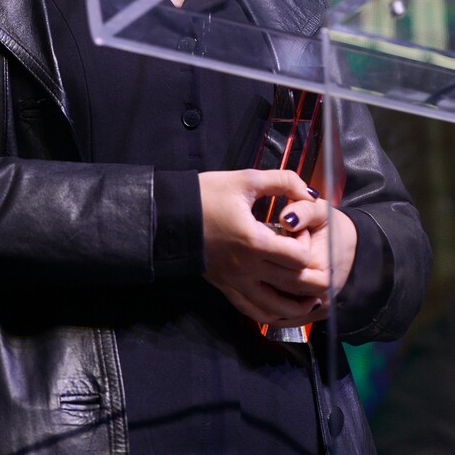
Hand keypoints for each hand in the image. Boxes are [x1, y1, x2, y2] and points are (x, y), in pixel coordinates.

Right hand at [199, 169, 344, 326]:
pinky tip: (284, 310)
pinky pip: (254, 312)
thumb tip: (311, 193)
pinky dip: (274, 315)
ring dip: (300, 306)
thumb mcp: (245, 179)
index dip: (307, 246)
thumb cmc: (206, 194)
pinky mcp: (226, 288)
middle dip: (317, 282)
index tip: (300, 233)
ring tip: (314, 299)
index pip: (298, 258)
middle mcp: (248, 268)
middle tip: (327, 274)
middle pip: (294, 285)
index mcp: (255, 241)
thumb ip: (282, 181)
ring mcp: (236, 282)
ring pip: (277, 307)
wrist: (168, 214)